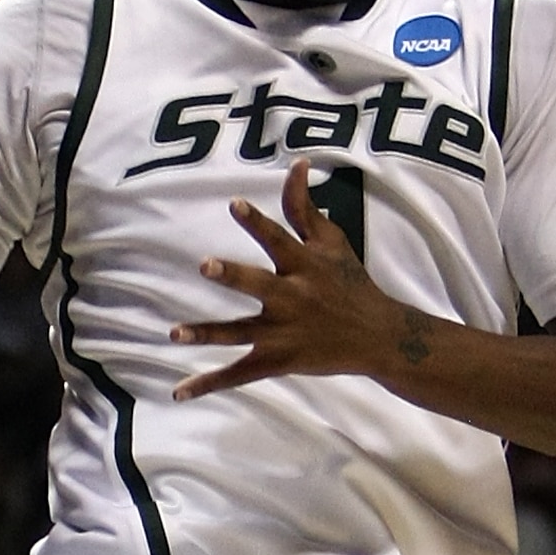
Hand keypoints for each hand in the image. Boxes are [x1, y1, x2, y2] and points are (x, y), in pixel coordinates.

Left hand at [170, 159, 409, 398]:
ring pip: (239, 333)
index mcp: (303, 265)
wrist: (379, 337)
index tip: (235, 205)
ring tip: (176, 333)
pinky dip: (210, 383)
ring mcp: (282, 333)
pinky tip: (180, 391)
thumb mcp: (332, 242)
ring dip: (208, 332)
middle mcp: (291, 297)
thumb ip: (305, 206)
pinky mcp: (277, 361)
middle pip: (257, 285)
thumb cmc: (351, 283)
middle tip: (207, 265)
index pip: (278, 239)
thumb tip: (296, 163)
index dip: (256, 222)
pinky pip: (238, 373)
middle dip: (233, 275)